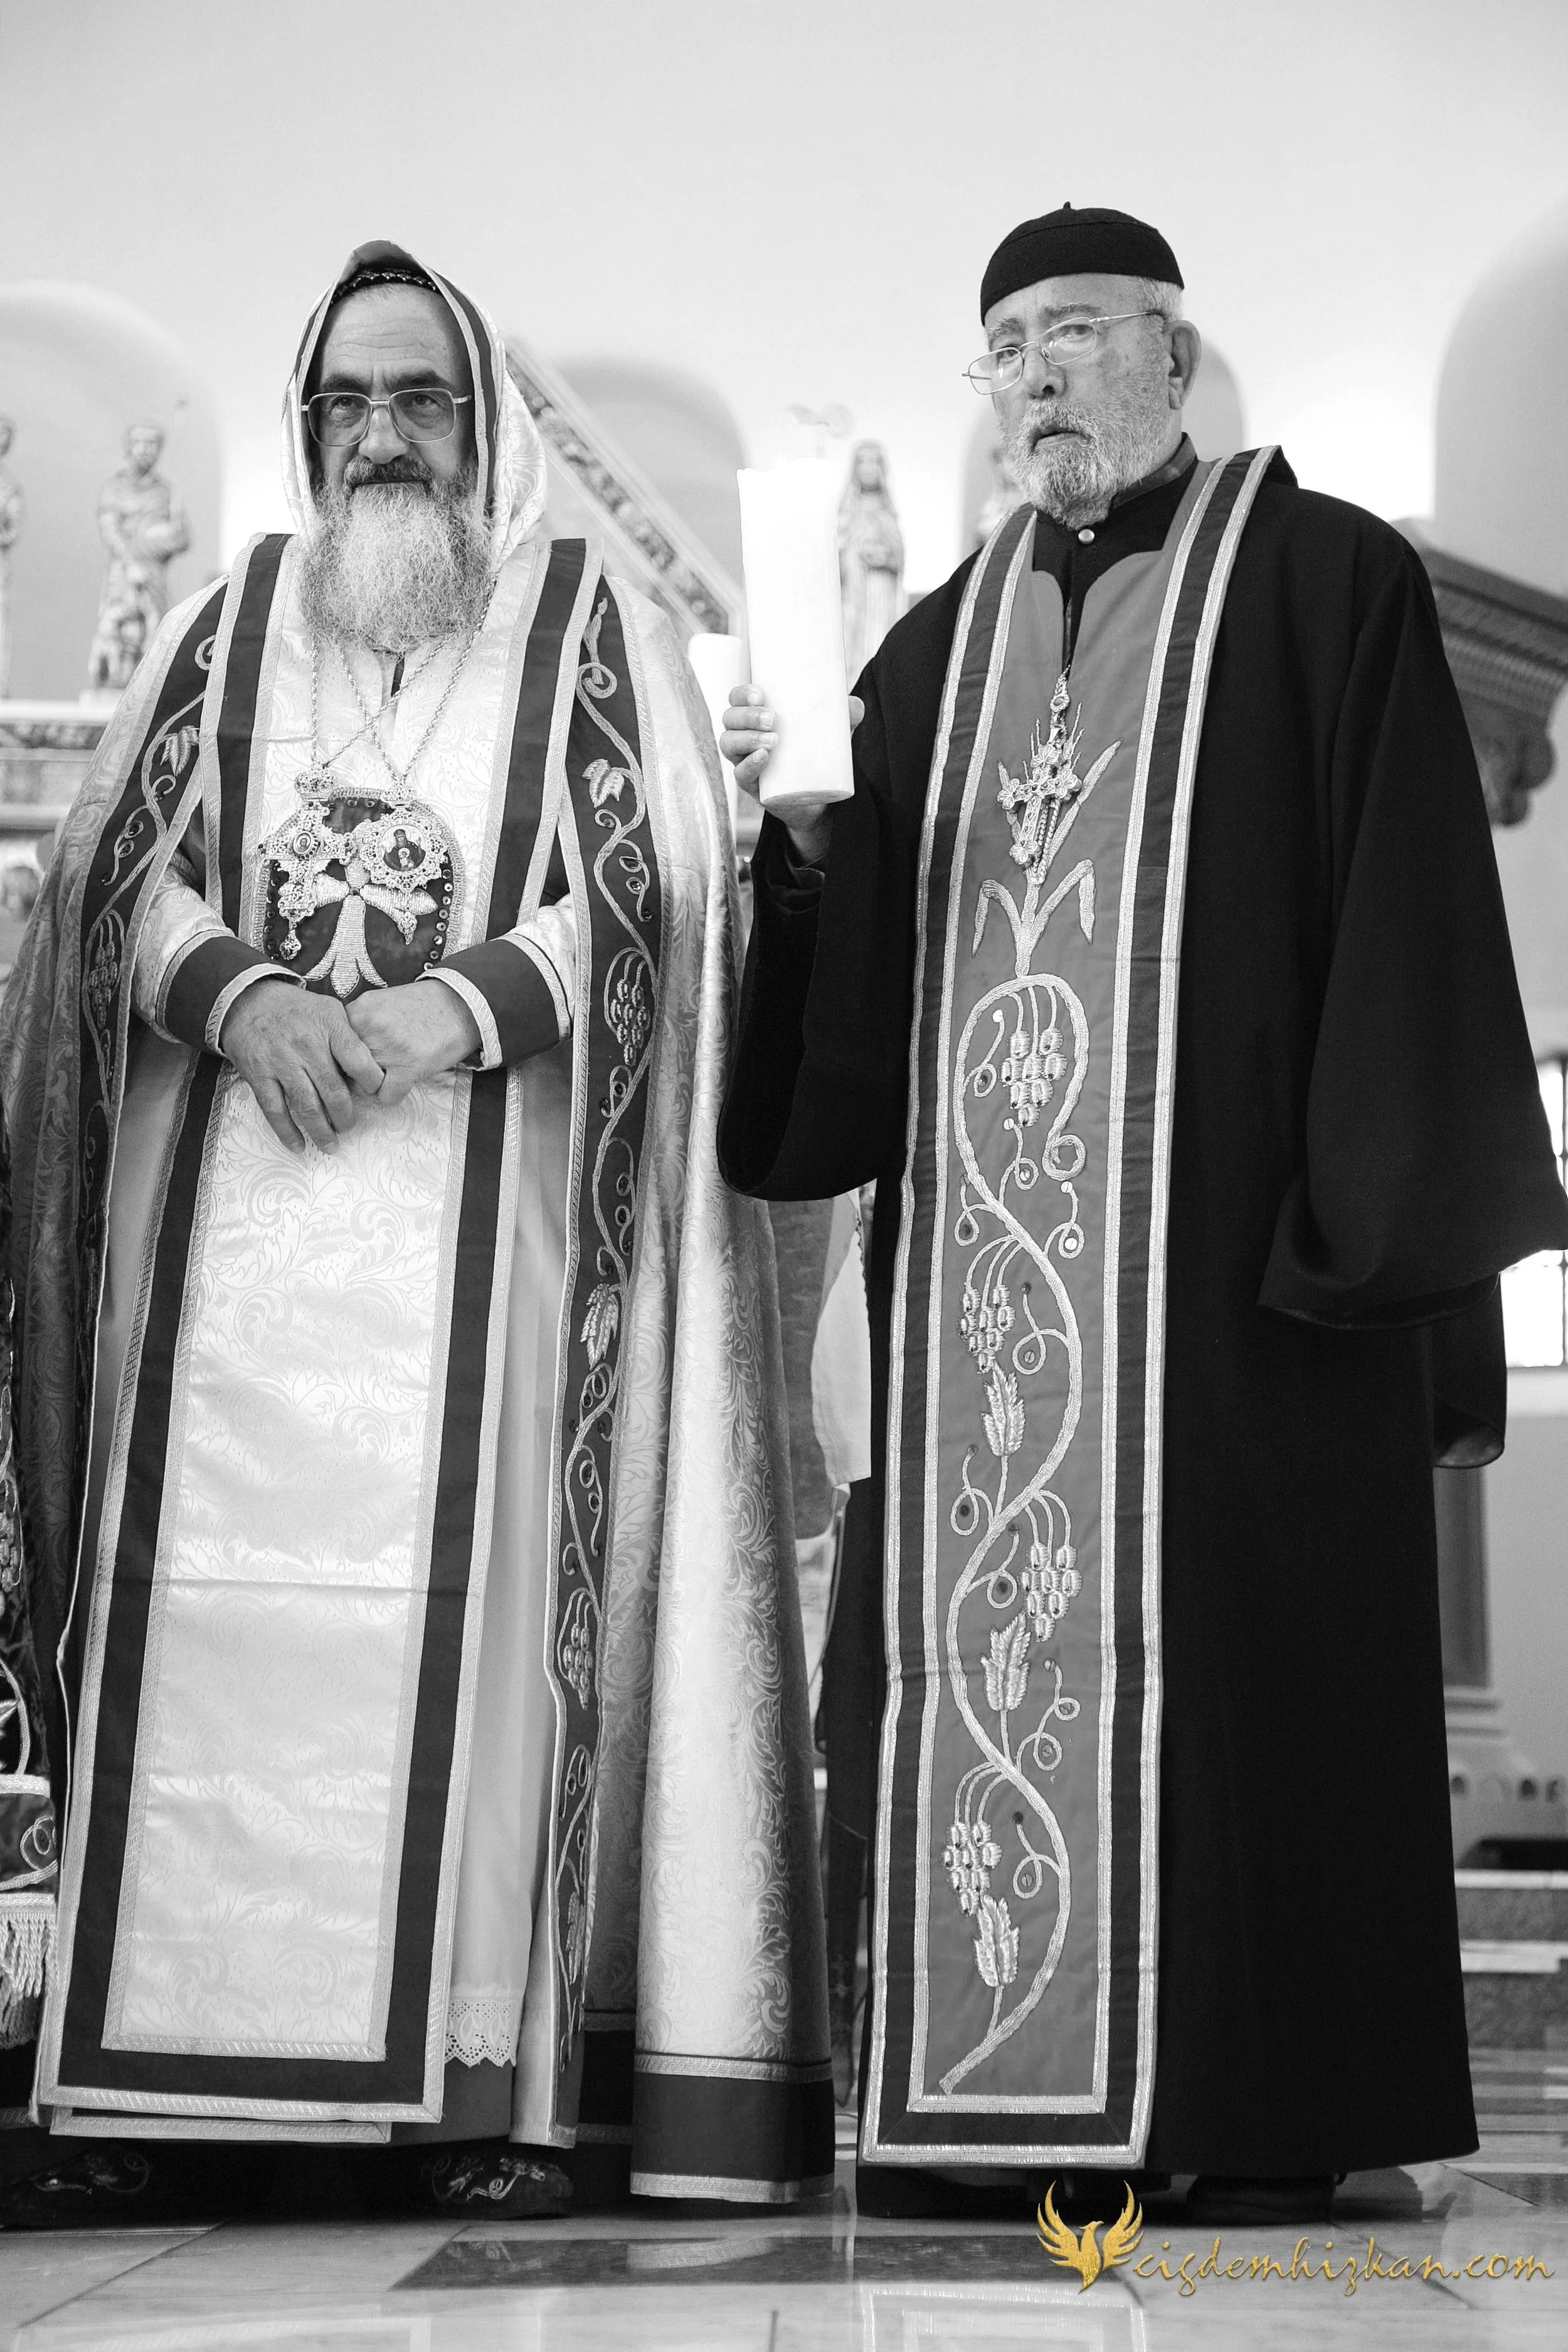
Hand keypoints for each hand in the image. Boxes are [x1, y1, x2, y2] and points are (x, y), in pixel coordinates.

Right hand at [221, 978, 385, 1153]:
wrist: (249, 1002)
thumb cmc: (296, 1009)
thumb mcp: (330, 1010)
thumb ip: (350, 1036)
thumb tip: (371, 1069)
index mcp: (329, 1027)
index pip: (358, 1061)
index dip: (371, 1083)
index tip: (375, 1094)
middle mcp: (306, 1046)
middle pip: (333, 1092)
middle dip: (345, 1117)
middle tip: (348, 1126)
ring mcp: (281, 1062)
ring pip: (307, 1106)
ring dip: (321, 1131)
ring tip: (331, 1144)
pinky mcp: (260, 1076)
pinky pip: (276, 1110)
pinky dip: (287, 1132)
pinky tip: (299, 1145)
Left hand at [345, 979, 481, 1107]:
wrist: (460, 1004)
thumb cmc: (421, 1007)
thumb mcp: (380, 1004)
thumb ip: (358, 1025)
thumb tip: (340, 1055)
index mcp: (358, 1012)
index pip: (332, 1047)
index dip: (342, 1058)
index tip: (353, 1062)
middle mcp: (368, 1029)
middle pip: (344, 1068)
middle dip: (357, 1074)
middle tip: (377, 1068)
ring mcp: (388, 1048)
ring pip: (363, 1085)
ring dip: (376, 1084)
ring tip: (393, 1071)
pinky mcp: (409, 1067)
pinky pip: (386, 1097)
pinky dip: (394, 1095)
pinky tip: (404, 1081)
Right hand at [720, 683, 863, 863]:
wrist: (818, 798)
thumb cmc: (816, 753)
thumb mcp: (832, 732)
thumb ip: (845, 715)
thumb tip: (853, 704)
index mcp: (755, 717)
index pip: (736, 699)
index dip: (741, 694)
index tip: (761, 694)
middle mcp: (744, 737)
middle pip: (730, 719)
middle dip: (747, 715)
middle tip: (773, 719)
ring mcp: (745, 762)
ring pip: (729, 744)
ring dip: (747, 738)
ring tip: (774, 740)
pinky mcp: (752, 786)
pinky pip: (740, 775)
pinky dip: (749, 764)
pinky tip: (763, 757)